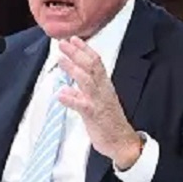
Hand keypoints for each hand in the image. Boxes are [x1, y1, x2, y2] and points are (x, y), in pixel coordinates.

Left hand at [55, 37, 142, 169]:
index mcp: (104, 86)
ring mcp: (99, 102)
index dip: (84, 50)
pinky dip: (71, 99)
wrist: (122, 142)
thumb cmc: (108, 122)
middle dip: (77, 53)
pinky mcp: (95, 116)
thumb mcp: (95, 103)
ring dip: (73, 69)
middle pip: (91, 67)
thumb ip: (81, 93)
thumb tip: (66, 87)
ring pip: (87, 81)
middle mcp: (103, 90)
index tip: (73, 39)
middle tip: (63, 43)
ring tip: (60, 60)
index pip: (96, 62)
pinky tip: (60, 95)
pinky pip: (83, 105)